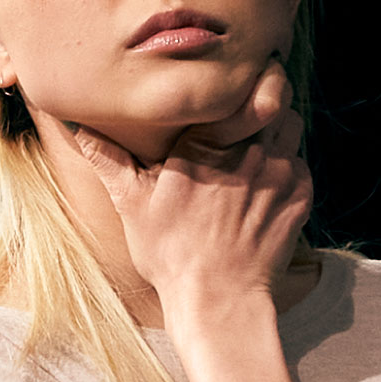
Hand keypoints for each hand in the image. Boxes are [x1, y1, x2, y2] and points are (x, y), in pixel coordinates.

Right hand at [73, 60, 312, 306]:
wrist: (219, 301)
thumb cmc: (172, 254)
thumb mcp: (131, 205)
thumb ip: (108, 159)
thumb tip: (78, 125)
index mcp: (204, 144)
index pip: (243, 88)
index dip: (246, 80)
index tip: (237, 82)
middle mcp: (247, 151)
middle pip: (273, 100)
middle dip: (262, 102)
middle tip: (246, 116)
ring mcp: (278, 173)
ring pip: (292, 127)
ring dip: (277, 131)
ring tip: (256, 150)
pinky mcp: (300, 198)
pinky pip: (303, 165)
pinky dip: (290, 169)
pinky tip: (267, 187)